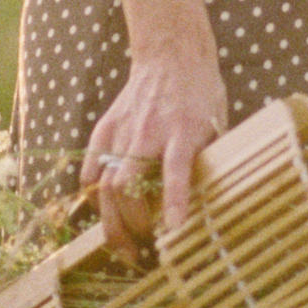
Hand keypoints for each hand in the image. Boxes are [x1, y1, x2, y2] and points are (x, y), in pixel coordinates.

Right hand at [82, 42, 226, 253]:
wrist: (171, 54)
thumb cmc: (200, 94)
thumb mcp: (216, 124)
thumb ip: (208, 159)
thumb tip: (216, 202)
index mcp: (183, 130)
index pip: (176, 169)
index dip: (174, 200)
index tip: (174, 229)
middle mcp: (149, 132)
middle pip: (127, 185)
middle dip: (132, 225)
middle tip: (142, 253)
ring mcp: (122, 131)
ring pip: (105, 185)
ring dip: (112, 222)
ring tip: (123, 247)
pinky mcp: (105, 129)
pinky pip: (91, 171)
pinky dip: (94, 197)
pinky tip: (104, 214)